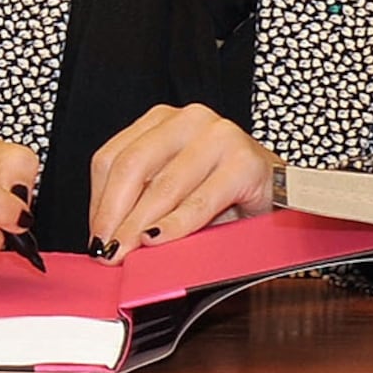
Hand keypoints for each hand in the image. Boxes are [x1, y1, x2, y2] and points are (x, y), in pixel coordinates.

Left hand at [82, 105, 280, 258]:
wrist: (277, 192)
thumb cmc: (220, 193)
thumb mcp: (171, 190)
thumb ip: (138, 202)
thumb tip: (103, 240)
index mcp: (162, 121)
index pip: (112, 157)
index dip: (99, 201)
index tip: (95, 237)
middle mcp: (189, 120)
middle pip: (133, 167)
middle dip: (115, 215)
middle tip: (106, 251)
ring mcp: (220, 136)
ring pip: (164, 186)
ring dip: (140, 225)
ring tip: (127, 252)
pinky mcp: (245, 161)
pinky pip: (200, 200)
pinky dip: (176, 225)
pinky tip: (159, 240)